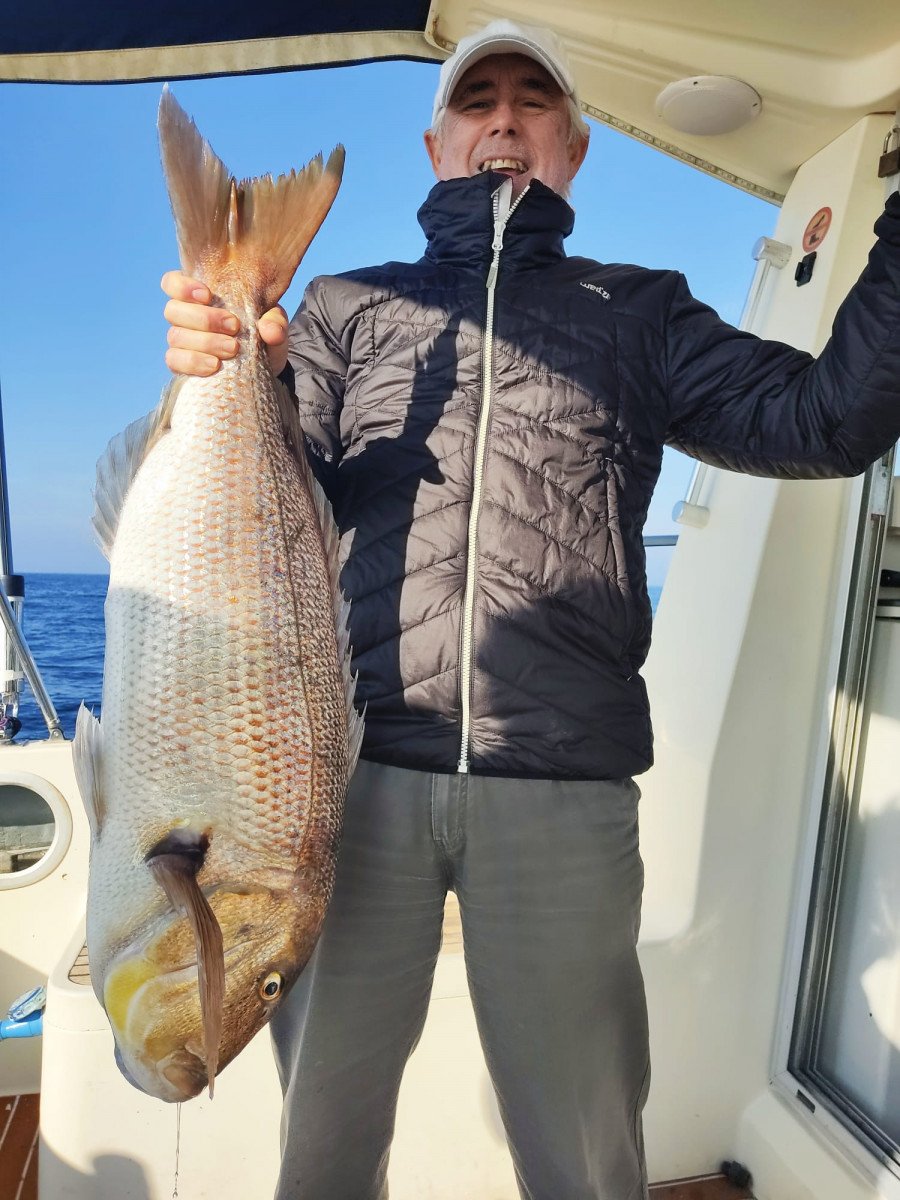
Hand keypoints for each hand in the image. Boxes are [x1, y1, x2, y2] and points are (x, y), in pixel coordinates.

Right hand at [161, 271, 289, 377]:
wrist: (263, 368)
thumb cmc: (262, 335)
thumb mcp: (274, 324)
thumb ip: (275, 322)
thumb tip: (270, 331)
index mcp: (200, 297)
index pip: (172, 282)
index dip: (182, 286)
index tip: (208, 295)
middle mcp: (185, 316)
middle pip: (173, 310)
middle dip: (204, 318)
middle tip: (234, 327)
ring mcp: (181, 341)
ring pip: (175, 336)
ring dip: (205, 342)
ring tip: (232, 349)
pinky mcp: (182, 364)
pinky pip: (174, 360)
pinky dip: (193, 362)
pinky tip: (214, 366)